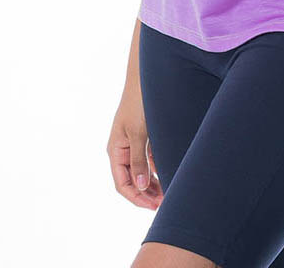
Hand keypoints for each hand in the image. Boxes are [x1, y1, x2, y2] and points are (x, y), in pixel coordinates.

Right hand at [106, 86, 162, 209]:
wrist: (146, 77)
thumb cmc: (139, 102)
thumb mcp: (138, 133)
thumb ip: (138, 160)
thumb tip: (140, 187)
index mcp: (115, 150)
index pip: (122, 184)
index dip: (137, 197)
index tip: (154, 206)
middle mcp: (122, 149)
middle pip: (132, 180)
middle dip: (146, 193)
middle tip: (165, 202)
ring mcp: (133, 143)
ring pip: (141, 171)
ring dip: (153, 183)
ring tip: (168, 192)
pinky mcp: (144, 136)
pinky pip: (148, 159)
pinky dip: (157, 168)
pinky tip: (168, 173)